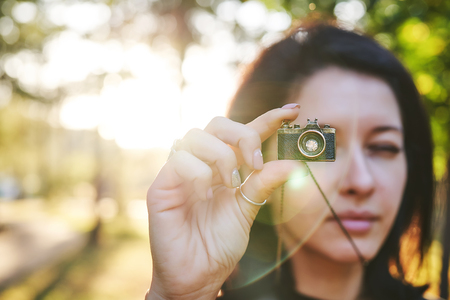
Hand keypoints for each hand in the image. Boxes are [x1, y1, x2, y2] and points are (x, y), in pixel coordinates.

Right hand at [146, 106, 303, 299]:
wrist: (196, 276)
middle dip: (241, 135)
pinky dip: (199, 173)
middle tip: (255, 162)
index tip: (293, 111)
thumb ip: (263, 185)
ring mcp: (181, 173)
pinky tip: (206, 195)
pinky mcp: (162, 185)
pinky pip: (180, 160)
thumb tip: (292, 164)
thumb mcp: (247, 210)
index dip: (267, 120)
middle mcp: (202, 165)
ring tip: (230, 182)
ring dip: (221, 155)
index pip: (245, 135)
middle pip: (217, 124)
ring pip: (196, 136)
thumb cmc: (218, 245)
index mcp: (224, 168)